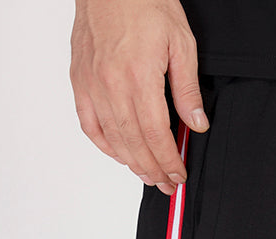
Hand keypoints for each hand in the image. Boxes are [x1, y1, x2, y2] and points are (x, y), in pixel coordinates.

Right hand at [70, 0, 207, 194]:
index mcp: (138, 76)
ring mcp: (92, 84)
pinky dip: (105, 145)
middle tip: (167, 184)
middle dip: (154, 169)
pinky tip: (120, 154)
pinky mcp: (79, 80)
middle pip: (134, 144)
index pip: (156, 135)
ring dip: (132, 163)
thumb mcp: (180, 42)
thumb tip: (196, 124)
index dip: (169, 161)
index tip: (178, 175)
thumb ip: (187, 88)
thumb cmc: (145, 2)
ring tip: (148, 174)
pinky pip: (89, 125)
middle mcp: (111, 84)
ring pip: (112, 139)